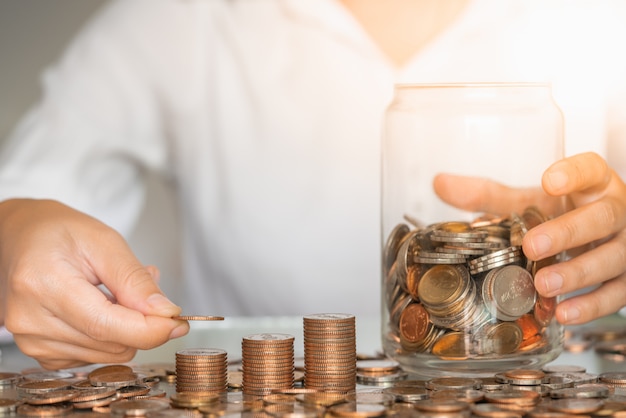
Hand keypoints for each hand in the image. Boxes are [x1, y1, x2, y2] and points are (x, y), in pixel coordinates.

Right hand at [0, 199, 188, 368]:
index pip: (106, 326)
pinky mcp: (39, 351)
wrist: (20, 237)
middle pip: (110, 344)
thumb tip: (166, 313)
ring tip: (117, 290)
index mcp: (44, 284)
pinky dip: (109, 336)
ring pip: (107, 354)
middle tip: (142, 285)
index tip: (178, 323)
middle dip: (141, 322)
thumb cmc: (60, 232)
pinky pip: (93, 357)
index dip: (150, 330)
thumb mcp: (105, 241)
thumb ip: (135, 280)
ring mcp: (31, 340)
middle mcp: (30, 319)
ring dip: (126, 327)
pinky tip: (102, 307)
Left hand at [433, 152, 625, 324]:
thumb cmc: (565, 214)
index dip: (574, 174)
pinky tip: (564, 313)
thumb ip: (490, 195)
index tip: (550, 181)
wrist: (605, 237)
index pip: (591, 170)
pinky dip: (590, 306)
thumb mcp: (531, 202)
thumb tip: (441, 184)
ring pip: (612, 257)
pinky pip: (616, 293)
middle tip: (532, 245)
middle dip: (567, 232)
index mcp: (592, 186)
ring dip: (576, 273)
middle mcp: (615, 212)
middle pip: (601, 217)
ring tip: (543, 284)